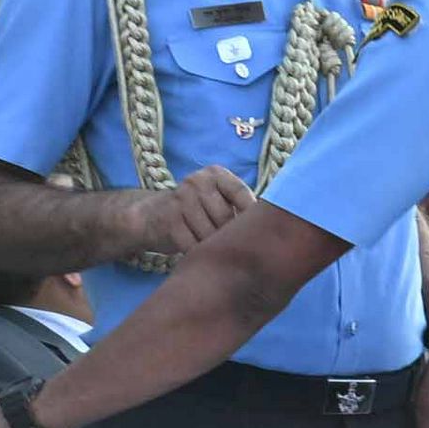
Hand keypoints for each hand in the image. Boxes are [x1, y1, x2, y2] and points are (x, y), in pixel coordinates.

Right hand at [143, 165, 264, 259]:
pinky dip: (198, 253)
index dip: (252, 216)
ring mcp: (180, 199)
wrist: (152, 215)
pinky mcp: (168, 220)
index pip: (241, 194)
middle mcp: (196, 181)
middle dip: (232, 237)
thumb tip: (276, 224)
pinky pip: (193, 245)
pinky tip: (200, 254)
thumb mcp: (217, 198)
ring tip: (217, 251)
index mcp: (215, 174)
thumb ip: (240, 205)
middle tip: (236, 248)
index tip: (261, 234)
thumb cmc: (198, 211)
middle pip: (226, 218)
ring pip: (210, 234)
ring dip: (215, 248)